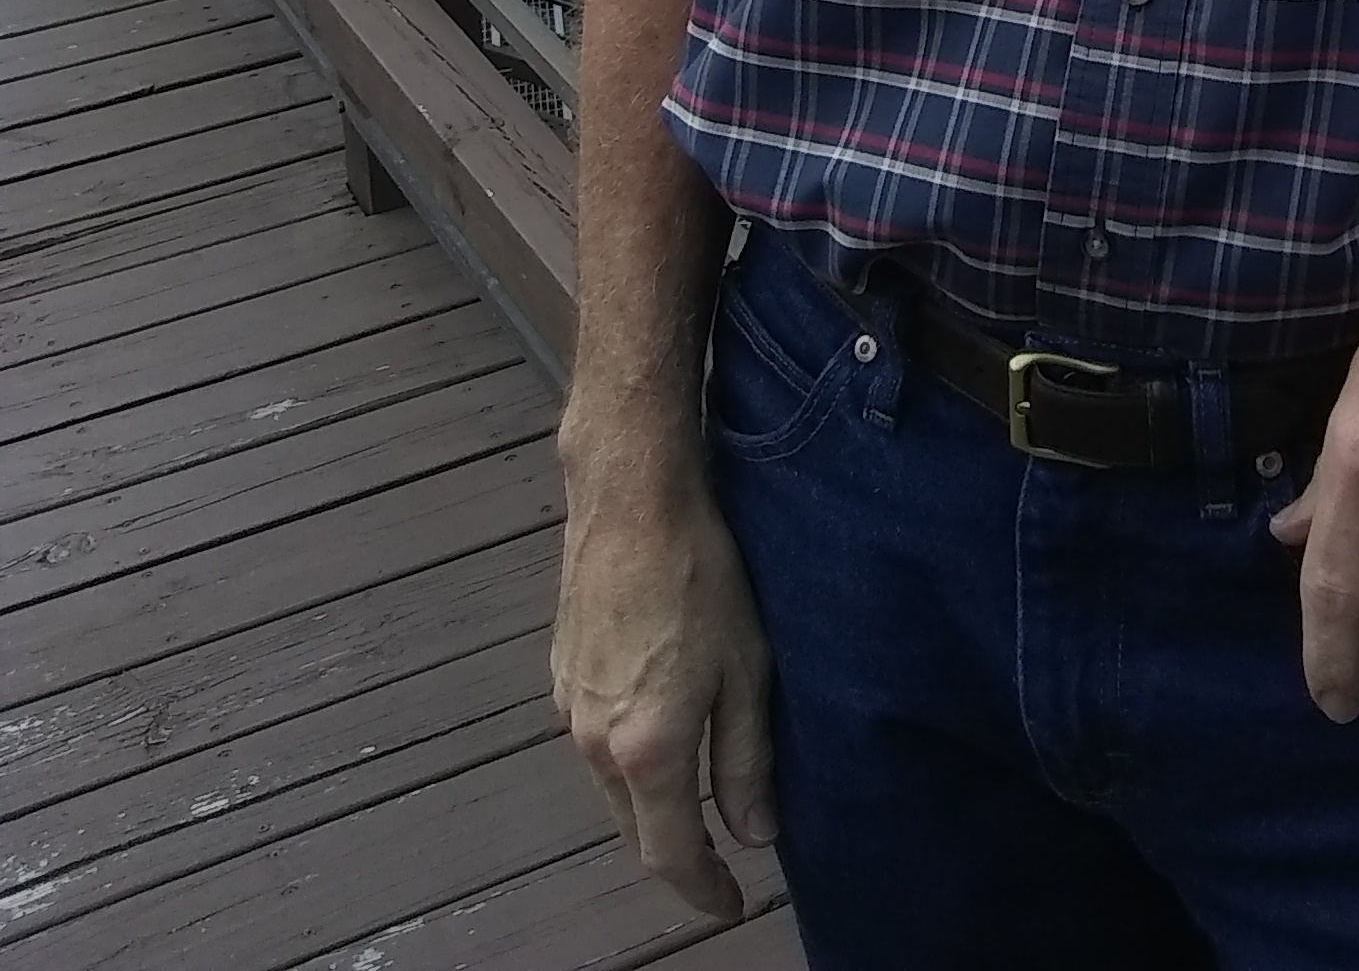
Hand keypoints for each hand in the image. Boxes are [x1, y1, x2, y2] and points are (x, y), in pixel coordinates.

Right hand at [552, 432, 778, 918]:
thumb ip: (746, 759)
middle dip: (674, 851)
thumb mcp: (747, 668)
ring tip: (693, 796)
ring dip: (649, 802)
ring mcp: (569, 707)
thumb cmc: (701, 575)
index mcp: (646, 751)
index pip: (668, 854)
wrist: (632, 498)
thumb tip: (754, 833)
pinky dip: (627, 757)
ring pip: (610, 786)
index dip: (702, 889)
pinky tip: (657, 729)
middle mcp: (594, 743)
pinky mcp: (560, 672)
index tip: (730, 904)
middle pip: (632, 827)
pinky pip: (595, 742)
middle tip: (718, 857)